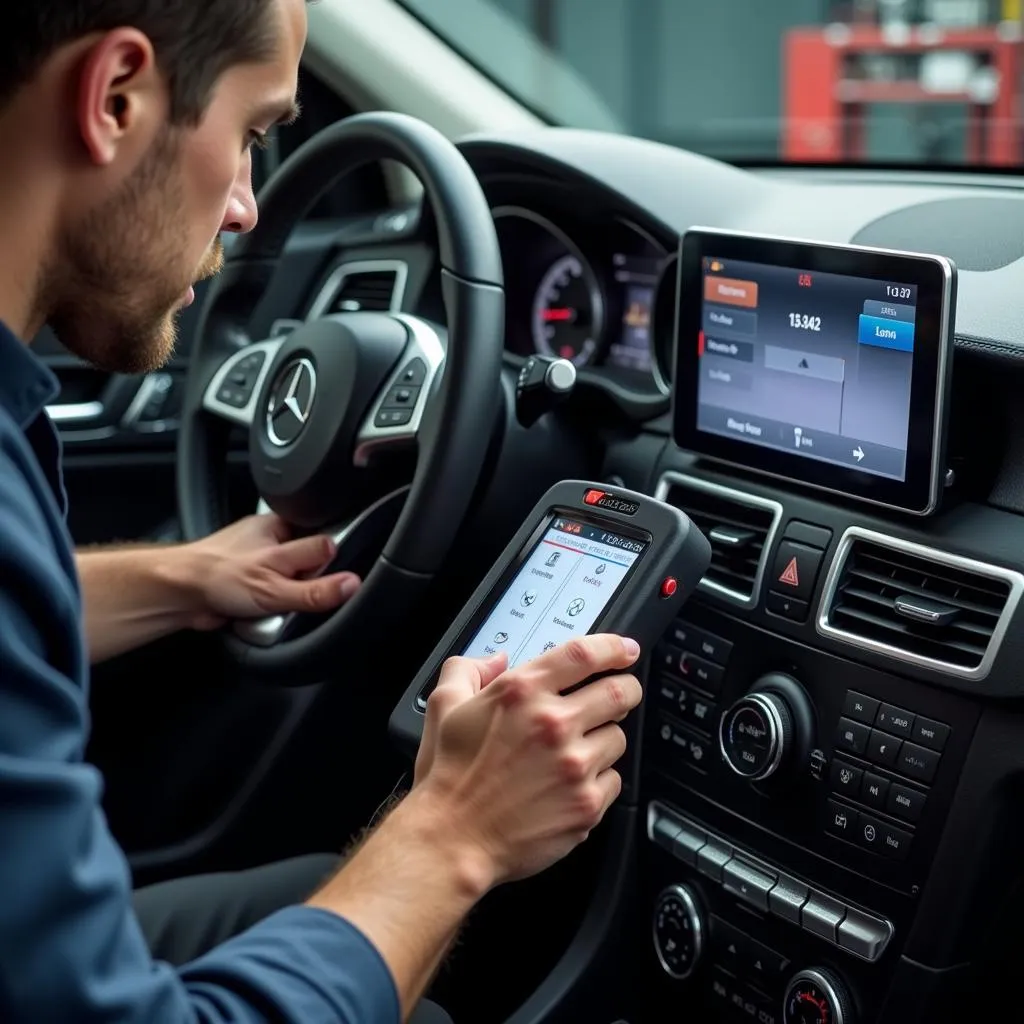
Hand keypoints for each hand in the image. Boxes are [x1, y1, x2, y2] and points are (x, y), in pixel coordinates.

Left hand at [185, 513, 361, 628]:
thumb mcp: (276, 586)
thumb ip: (317, 589)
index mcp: (283, 527)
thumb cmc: (216, 575)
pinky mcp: (249, 581)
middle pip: (310, 567)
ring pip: (290, 586)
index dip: (330, 566)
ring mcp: (260, 561)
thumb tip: (351, 584)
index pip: (327, 543)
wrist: (178, 593)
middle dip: (302, 588)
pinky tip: (257, 612)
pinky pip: (273, 599)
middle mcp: (273, 540)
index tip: (323, 584)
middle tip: (286, 598)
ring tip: (266, 607)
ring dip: (283, 602)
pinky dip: (268, 610)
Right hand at [414, 634, 642, 886]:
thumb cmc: (449, 776)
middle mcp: (553, 724)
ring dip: (605, 738)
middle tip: (621, 694)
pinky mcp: (587, 803)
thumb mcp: (445, 706)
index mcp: (522, 693)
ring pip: (618, 737)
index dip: (613, 646)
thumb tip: (495, 660)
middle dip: (626, 689)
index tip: (625, 650)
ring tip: (579, 750)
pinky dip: (600, 779)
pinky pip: (614, 780)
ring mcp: (574, 765)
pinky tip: (572, 783)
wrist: (452, 838)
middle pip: (618, 692)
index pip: (584, 654)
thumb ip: (468, 670)